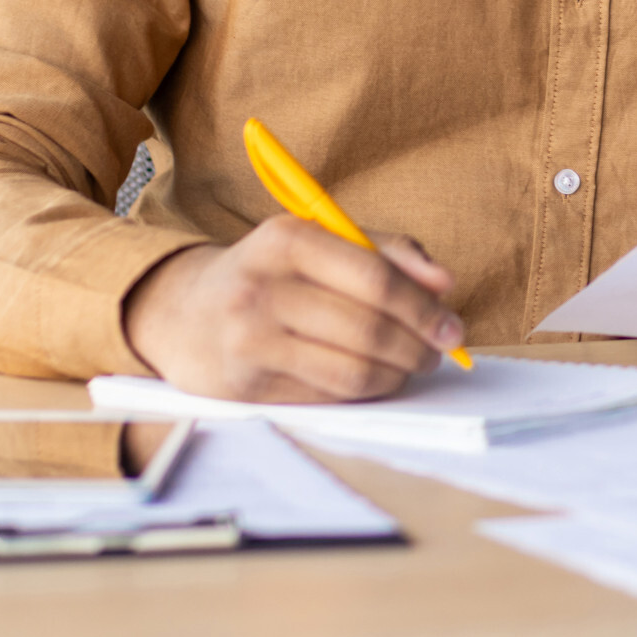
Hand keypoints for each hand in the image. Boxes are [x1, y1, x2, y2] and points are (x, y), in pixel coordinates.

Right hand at [123, 215, 463, 401]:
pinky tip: (371, 379)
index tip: (452, 326)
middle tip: (438, 352)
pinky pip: (326, 397)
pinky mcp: (246, 387)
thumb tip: (444, 284)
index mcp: (287, 239)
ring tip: (410, 367)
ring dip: (396, 375)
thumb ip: (388, 253)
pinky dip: (362, 392)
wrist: (184, 312)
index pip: (374, 277)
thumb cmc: (272, 272)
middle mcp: (262, 289)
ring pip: (351, 372)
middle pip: (367, 329)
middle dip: (418, 347)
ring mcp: (250, 341)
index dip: (423, 307)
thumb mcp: (322, 241)